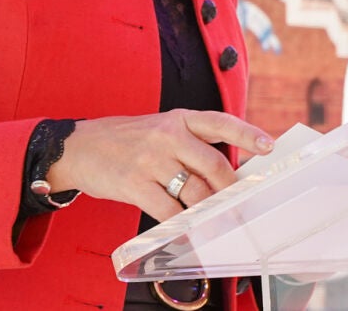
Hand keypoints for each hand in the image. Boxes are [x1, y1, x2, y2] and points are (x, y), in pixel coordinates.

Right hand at [44, 109, 272, 221]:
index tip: (268, 146)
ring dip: (209, 210)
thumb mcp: (161, 129)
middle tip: (240, 203)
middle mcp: (168, 136)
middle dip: (231, 189)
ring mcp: (151, 160)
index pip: (220, 122)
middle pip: (213, 165)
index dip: (247, 134)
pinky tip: (186, 228)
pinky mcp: (135, 184)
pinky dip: (182, 223)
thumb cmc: (128, 140)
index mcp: (179, 119)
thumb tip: (226, 173)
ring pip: (195, 191)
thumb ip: (191, 145)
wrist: (79, 148)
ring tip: (216, 220)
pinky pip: (169, 210)